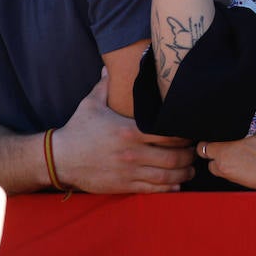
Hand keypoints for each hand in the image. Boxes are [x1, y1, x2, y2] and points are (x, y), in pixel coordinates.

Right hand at [53, 73, 195, 193]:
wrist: (60, 158)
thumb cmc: (78, 129)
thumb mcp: (91, 103)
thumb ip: (105, 85)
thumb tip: (109, 66)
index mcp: (129, 130)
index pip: (167, 133)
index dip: (184, 135)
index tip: (190, 132)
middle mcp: (132, 153)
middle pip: (172, 157)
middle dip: (189, 155)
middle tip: (195, 151)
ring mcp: (129, 171)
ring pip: (166, 175)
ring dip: (183, 172)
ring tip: (191, 168)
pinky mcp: (124, 186)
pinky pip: (152, 190)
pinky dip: (169, 188)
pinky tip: (178, 183)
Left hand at [199, 108, 255, 190]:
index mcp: (224, 148)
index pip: (203, 144)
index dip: (207, 137)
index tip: (214, 133)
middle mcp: (223, 163)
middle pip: (205, 155)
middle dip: (210, 149)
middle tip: (220, 142)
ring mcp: (230, 175)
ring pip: (214, 167)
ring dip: (218, 160)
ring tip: (229, 153)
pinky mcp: (239, 183)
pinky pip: (227, 175)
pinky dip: (229, 169)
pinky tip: (239, 162)